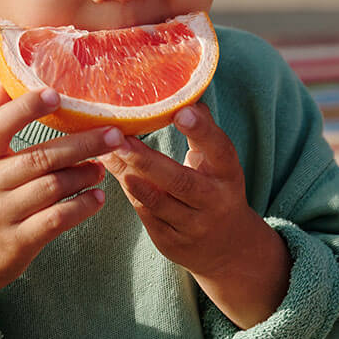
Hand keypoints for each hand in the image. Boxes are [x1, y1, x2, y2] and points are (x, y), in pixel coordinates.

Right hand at [0, 83, 127, 338]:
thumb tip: (7, 77)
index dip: (25, 107)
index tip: (56, 93)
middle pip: (39, 157)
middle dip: (81, 143)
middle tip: (113, 134)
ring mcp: (1, 215)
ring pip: (52, 187)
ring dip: (84, 174)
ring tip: (102, 168)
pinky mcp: (17, 243)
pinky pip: (56, 220)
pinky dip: (82, 207)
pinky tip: (97, 198)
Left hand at [98, 103, 291, 328]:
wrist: (228, 248)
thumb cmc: (215, 187)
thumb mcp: (217, 160)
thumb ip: (201, 129)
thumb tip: (181, 90)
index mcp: (228, 173)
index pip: (219, 148)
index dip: (201, 130)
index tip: (180, 111)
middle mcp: (215, 201)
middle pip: (181, 182)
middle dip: (148, 161)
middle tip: (120, 138)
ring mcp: (194, 226)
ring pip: (160, 203)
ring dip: (132, 179)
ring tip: (110, 155)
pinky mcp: (173, 243)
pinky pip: (147, 217)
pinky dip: (130, 195)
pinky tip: (113, 174)